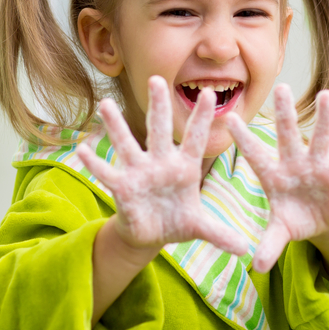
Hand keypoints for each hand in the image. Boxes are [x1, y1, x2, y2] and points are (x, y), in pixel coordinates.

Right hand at [76, 75, 248, 256]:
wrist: (151, 235)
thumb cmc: (177, 222)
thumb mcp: (199, 228)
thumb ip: (219, 234)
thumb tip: (245, 250)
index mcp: (184, 168)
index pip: (194, 138)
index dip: (201, 118)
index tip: (208, 94)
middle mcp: (160, 163)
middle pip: (158, 130)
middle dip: (158, 106)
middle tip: (156, 79)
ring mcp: (139, 173)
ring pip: (127, 145)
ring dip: (116, 126)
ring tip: (105, 105)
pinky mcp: (121, 187)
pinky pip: (107, 173)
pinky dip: (95, 163)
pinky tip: (83, 149)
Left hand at [225, 84, 328, 272]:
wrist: (318, 222)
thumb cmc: (293, 219)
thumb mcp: (279, 232)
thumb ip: (269, 245)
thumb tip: (255, 267)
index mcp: (273, 175)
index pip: (254, 155)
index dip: (242, 139)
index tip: (228, 118)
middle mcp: (294, 164)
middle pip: (288, 136)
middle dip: (284, 114)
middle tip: (281, 86)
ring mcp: (318, 167)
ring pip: (321, 139)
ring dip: (325, 119)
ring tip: (327, 95)